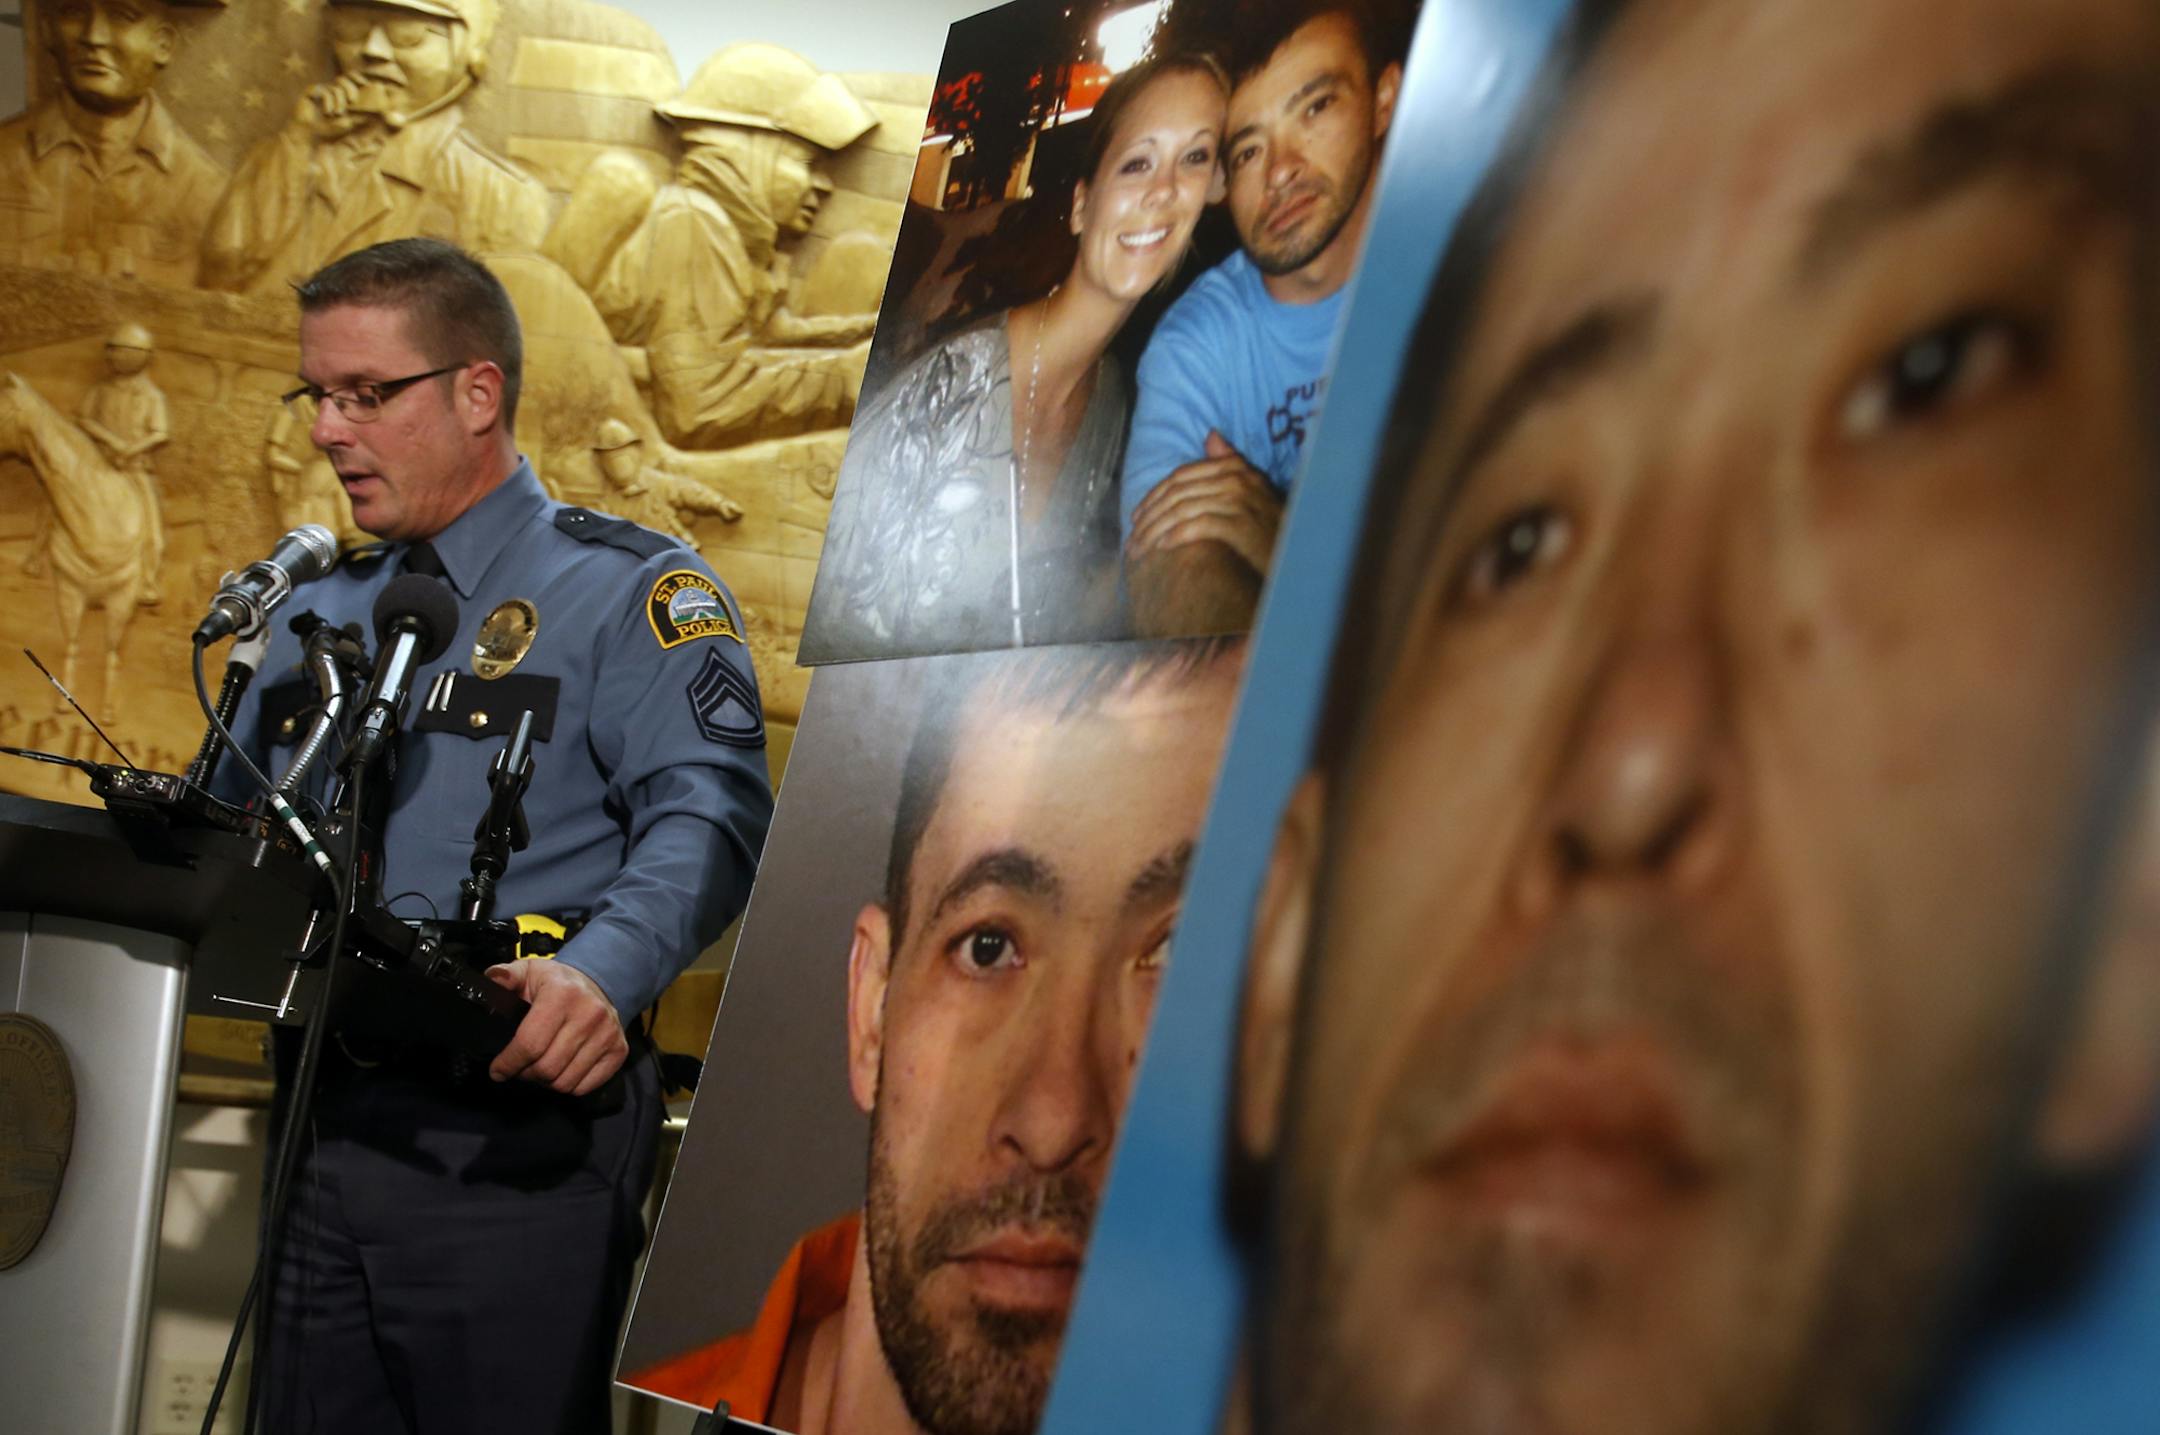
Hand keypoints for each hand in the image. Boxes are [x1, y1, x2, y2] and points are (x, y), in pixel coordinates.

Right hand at [298, 75, 378, 137]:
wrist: (308, 134)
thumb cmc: (327, 130)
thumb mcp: (347, 123)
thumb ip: (359, 117)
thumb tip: (378, 114)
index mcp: (339, 95)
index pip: (348, 79)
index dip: (356, 77)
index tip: (364, 83)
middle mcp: (330, 90)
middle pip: (343, 79)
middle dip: (350, 88)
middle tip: (352, 100)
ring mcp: (320, 90)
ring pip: (335, 87)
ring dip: (339, 101)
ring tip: (336, 113)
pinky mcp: (310, 92)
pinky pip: (323, 90)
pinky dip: (328, 102)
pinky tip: (326, 112)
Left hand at [483, 960, 628, 1095]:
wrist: (598, 984)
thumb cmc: (555, 983)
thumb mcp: (528, 971)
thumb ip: (504, 975)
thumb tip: (493, 980)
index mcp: (562, 993)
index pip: (530, 1044)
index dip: (508, 1063)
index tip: (497, 1071)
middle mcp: (590, 1014)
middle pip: (547, 1068)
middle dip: (525, 1074)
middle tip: (519, 1068)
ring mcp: (608, 1034)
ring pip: (565, 1082)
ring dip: (545, 1083)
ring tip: (538, 1069)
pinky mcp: (619, 1051)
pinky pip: (585, 1087)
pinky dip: (567, 1086)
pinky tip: (560, 1071)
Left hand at [1126, 430, 1285, 574]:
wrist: (1299, 555)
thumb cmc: (1271, 526)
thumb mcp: (1254, 489)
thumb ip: (1230, 462)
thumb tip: (1211, 435)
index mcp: (1235, 469)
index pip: (1181, 476)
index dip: (1154, 496)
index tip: (1136, 518)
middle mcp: (1236, 479)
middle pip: (1177, 493)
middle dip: (1149, 517)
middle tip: (1131, 541)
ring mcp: (1238, 501)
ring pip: (1182, 510)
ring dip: (1155, 532)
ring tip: (1140, 551)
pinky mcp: (1240, 525)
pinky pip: (1198, 526)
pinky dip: (1176, 537)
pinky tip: (1163, 549)